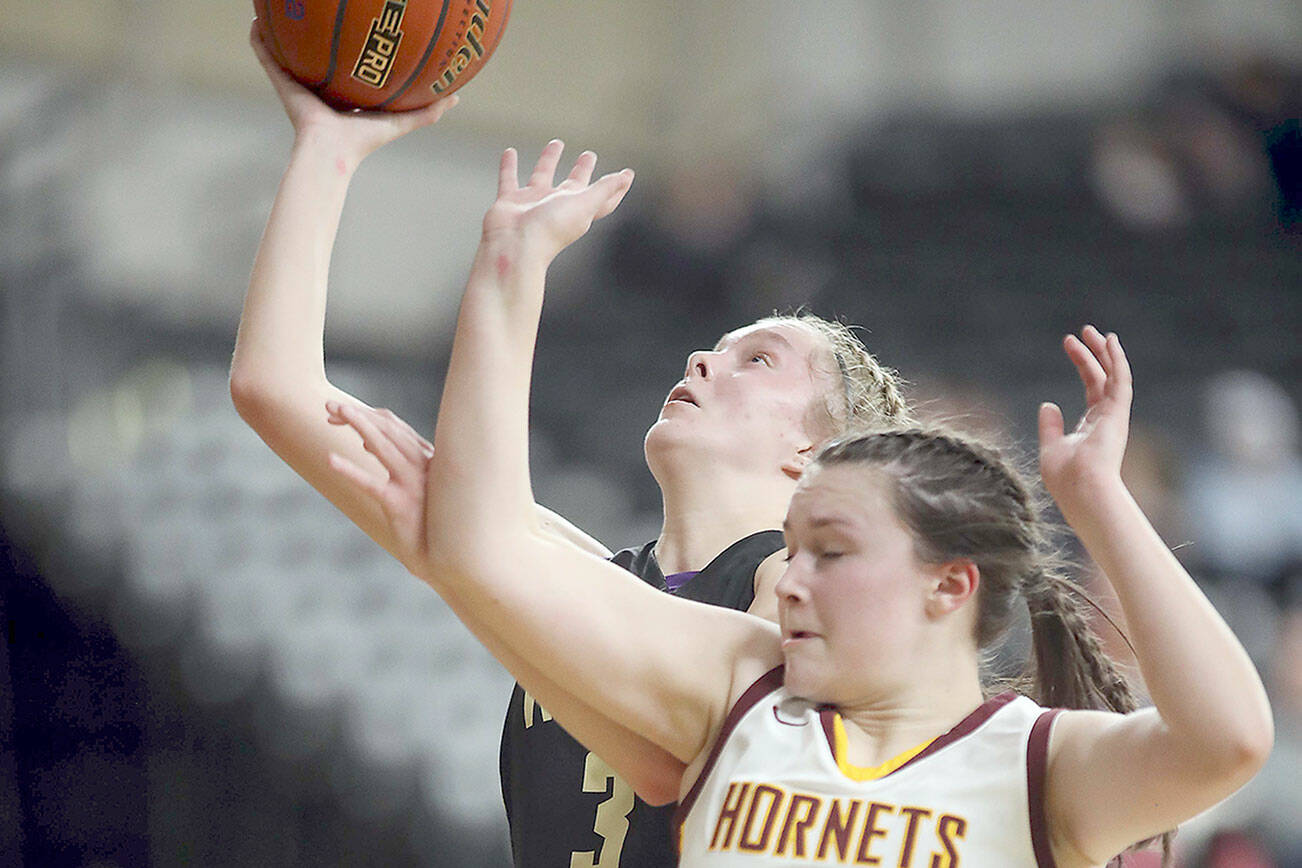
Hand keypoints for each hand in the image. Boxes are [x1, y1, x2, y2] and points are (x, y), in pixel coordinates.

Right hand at [250, 20, 456, 166]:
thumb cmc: (366, 141)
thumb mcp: (402, 121)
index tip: (361, 29)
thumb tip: (457, 97)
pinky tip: (256, 20)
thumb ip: (429, 111)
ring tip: (281, 7)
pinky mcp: (281, 84)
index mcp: (345, 94)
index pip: (349, 67)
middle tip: (319, 11)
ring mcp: (298, 85)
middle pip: (317, 54)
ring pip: (287, 52)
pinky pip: (267, 57)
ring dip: (283, 32)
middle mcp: (320, 87)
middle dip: (317, 34)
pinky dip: (259, 40)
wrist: (332, 151)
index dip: (353, 49)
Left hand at [325, 401, 433, 574]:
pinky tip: (330, 460)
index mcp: (428, 459)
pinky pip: (370, 483)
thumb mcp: (415, 484)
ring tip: (334, 412)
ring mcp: (413, 484)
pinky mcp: (399, 505)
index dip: (367, 415)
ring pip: (383, 445)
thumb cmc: (428, 520)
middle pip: (388, 428)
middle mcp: (423, 466)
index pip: (395, 426)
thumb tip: (366, 440)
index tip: (343, 413)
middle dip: (358, 413)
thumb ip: (396, 460)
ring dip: (358, 424)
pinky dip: (349, 470)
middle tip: (330, 405)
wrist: (447, 556)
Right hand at [481, 140, 633, 262]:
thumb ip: (604, 189)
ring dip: (548, 161)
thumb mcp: (585, 204)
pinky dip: (508, 167)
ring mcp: (533, 204)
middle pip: (573, 185)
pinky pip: (509, 179)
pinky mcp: (510, 202)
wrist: (515, 246)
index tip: (626, 174)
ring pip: (542, 177)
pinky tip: (509, 153)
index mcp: (578, 209)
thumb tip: (625, 178)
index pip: (603, 197)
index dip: (615, 187)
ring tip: (556, 144)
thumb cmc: (550, 230)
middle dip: (582, 170)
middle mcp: (556, 206)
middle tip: (588, 155)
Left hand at [1038, 326, 1132, 524]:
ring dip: (1104, 351)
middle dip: (1093, 353)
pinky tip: (1110, 341)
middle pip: (1102, 377)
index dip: (1083, 364)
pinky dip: (1117, 360)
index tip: (1070, 344)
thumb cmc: (1065, 478)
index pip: (1091, 387)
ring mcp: (1114, 415)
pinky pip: (1120, 380)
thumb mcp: (1051, 447)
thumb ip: (1050, 426)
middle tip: (1082, 331)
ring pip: (1113, 375)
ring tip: (1092, 331)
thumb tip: (1047, 404)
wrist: (1081, 490)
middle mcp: (1106, 418)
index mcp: (1092, 425)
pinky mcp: (1117, 413)